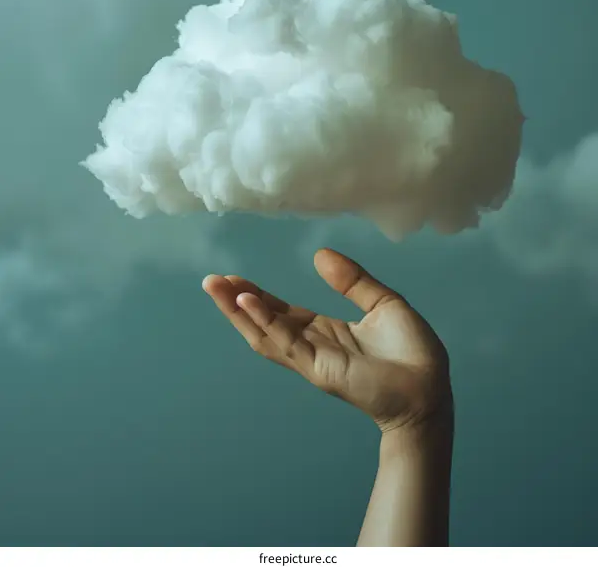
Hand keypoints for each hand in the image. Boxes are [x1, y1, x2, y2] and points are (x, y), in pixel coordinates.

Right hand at [202, 248, 451, 434]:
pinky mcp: (320, 369)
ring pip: (266, 334)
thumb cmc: (413, 351)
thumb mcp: (382, 302)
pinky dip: (265, 322)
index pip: (282, 312)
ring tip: (216, 288)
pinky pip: (286, 343)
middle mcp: (313, 346)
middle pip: (265, 322)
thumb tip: (319, 254)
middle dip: (237, 302)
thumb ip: (352, 280)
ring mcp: (313, 359)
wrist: (431, 388)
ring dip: (239, 312)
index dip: (258, 295)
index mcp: (326, 331)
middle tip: (211, 281)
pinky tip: (248, 303)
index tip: (234, 277)